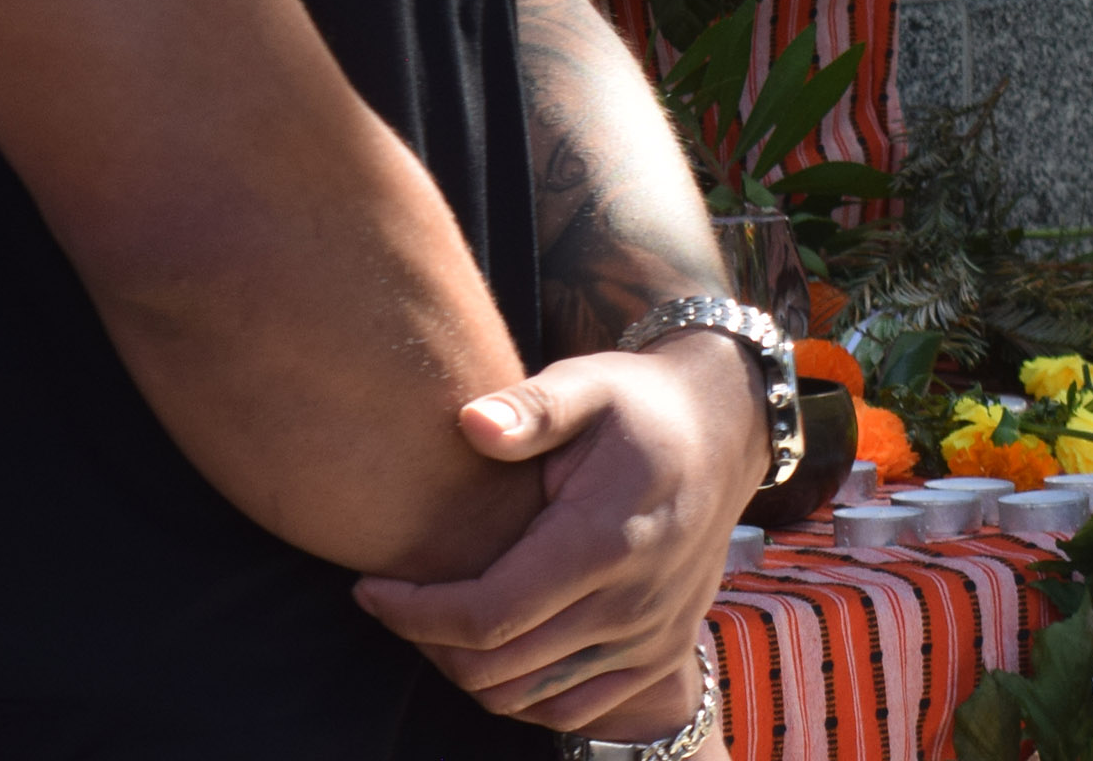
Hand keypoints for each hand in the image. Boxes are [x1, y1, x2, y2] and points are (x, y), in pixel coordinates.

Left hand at [351, 332, 760, 732]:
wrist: (723, 431)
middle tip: (394, 600)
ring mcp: (649, 637)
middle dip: (426, 642)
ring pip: (527, 697)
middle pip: (496, 667)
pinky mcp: (660, 655)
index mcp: (602, 541)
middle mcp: (631, 602)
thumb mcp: (588, 383)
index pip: (487, 614)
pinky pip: (570, 709)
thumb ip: (530, 408)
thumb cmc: (637, 404)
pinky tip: (492, 646)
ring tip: (436, 619)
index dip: (413, 613)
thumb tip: (470, 424)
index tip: (369, 587)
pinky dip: (519, 693)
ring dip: (466, 669)